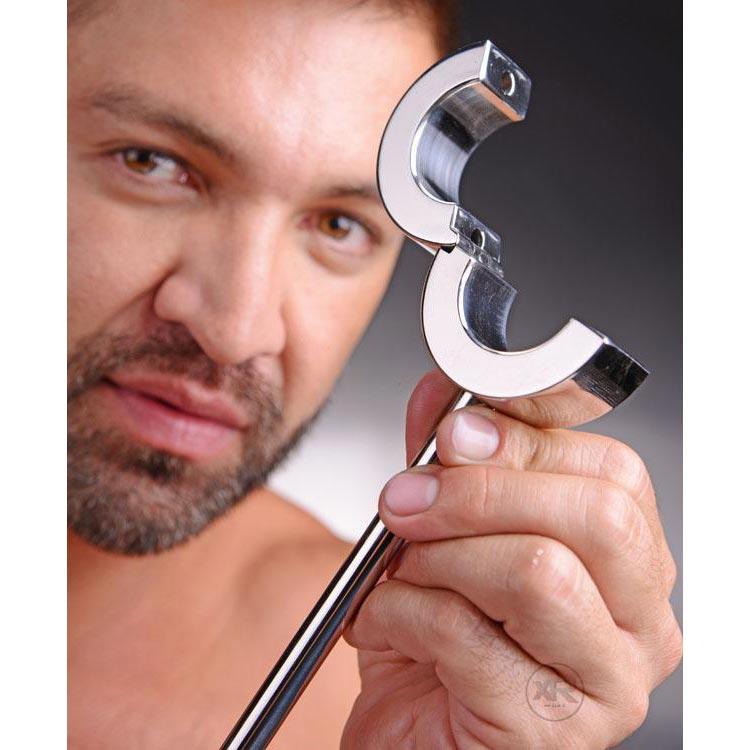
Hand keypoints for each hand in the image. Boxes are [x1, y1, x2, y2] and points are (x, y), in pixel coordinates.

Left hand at [342, 371, 680, 748]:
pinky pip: (470, 637)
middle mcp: (638, 623)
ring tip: (401, 573)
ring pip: (538, 571)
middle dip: (478, 492)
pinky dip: (401, 614)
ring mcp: (608, 683)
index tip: (452, 434)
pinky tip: (386, 625)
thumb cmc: (437, 640)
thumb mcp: (441, 532)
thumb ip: (450, 462)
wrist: (411, 733)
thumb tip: (446, 396)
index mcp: (627, 562)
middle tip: (407, 499)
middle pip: (594, 515)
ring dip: (438, 558)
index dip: (522, 438)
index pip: (613, 471)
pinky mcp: (554, 733)